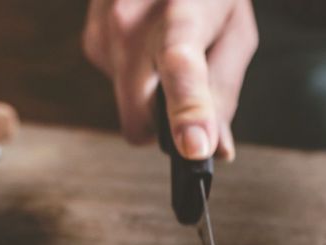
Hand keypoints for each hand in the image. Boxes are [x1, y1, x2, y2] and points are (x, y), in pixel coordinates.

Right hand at [83, 0, 257, 159]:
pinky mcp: (90, 40)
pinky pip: (118, 86)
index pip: (182, 66)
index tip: (194, 147)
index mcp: (182, 12)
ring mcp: (103, 30)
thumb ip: (225, 91)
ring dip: (151, 92)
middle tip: (192, 89)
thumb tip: (216, 149)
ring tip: (168, 45)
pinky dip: (137, 75)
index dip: (188, 111)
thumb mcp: (236, 32)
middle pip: (139, 119)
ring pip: (128, 106)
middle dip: (163, 122)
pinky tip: (148, 40)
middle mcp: (131, 21)